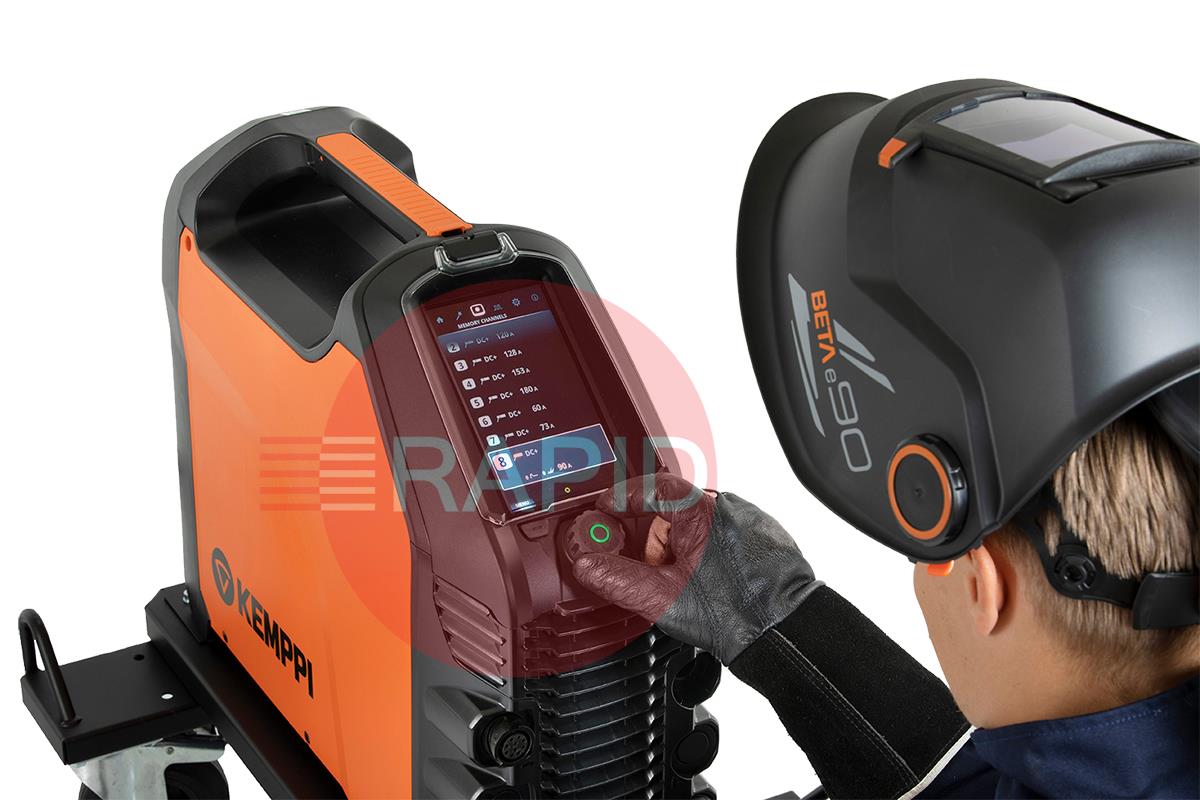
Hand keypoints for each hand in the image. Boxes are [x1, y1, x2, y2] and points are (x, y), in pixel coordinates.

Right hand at [572, 473, 820, 663]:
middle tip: (646, 563)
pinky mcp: (765, 537)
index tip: (608, 508)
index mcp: (700, 512)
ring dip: (683, 546)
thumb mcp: (661, 597)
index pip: (652, 486)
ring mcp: (750, 521)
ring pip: (701, 522)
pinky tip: (707, 581)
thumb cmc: (732, 614)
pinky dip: (708, 551)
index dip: (625, 497)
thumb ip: (618, 578)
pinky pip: (724, 534)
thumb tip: (588, 564)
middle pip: (675, 508)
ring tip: (682, 581)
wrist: (783, 633)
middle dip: (655, 535)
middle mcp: (728, 507)